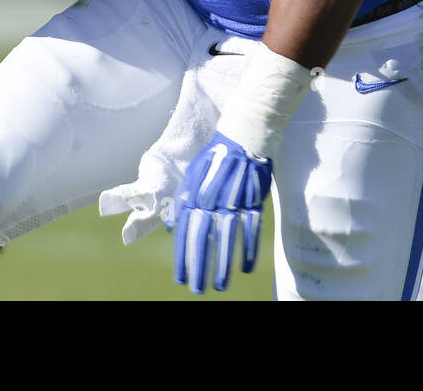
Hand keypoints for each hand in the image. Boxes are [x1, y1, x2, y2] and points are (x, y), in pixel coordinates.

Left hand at [170, 132, 270, 293]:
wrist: (245, 133)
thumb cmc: (216, 155)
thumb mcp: (192, 173)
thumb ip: (181, 201)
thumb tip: (168, 227)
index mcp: (194, 193)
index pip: (184, 230)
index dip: (182, 256)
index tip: (180, 277)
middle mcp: (212, 198)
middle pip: (203, 237)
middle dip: (199, 266)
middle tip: (197, 289)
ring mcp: (234, 199)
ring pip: (227, 237)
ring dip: (223, 263)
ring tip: (219, 285)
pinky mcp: (254, 199)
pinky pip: (251, 228)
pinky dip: (249, 249)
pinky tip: (246, 267)